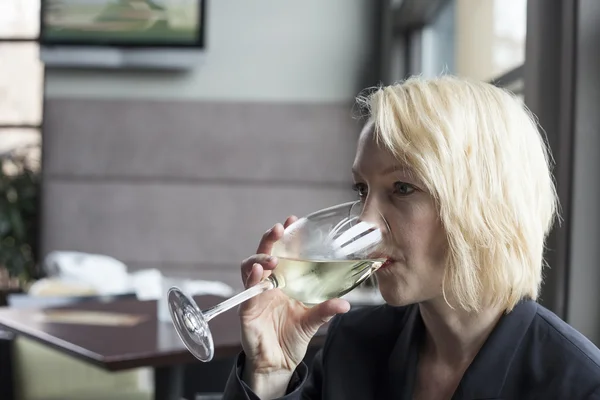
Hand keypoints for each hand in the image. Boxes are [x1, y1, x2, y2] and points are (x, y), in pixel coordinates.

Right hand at [239, 216, 349, 394]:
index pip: (282, 252)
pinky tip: (258, 273)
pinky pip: (246, 294)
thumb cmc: (292, 337)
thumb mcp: (312, 320)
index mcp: (283, 281)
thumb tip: (346, 303)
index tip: (292, 220)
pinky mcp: (247, 312)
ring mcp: (255, 296)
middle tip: (279, 229)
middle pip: (263, 254)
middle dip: (269, 239)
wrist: (278, 363)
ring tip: (272, 257)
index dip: (285, 236)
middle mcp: (267, 284)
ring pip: (250, 268)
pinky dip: (251, 282)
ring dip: (260, 258)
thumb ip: (325, 309)